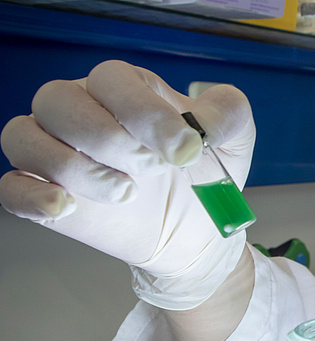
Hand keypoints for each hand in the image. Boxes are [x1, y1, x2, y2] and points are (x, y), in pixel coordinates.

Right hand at [0, 60, 254, 276]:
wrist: (196, 231)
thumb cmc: (206, 176)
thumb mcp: (234, 136)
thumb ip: (227, 113)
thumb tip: (202, 123)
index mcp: (125, 90)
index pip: (110, 78)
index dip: (143, 112)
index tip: (186, 150)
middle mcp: (83, 112)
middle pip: (57, 100)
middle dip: (108, 137)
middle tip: (153, 169)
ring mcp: (58, 153)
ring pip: (25, 137)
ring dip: (75, 167)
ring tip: (127, 193)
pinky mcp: (45, 195)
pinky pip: (11, 187)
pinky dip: (33, 195)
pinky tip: (67, 207)